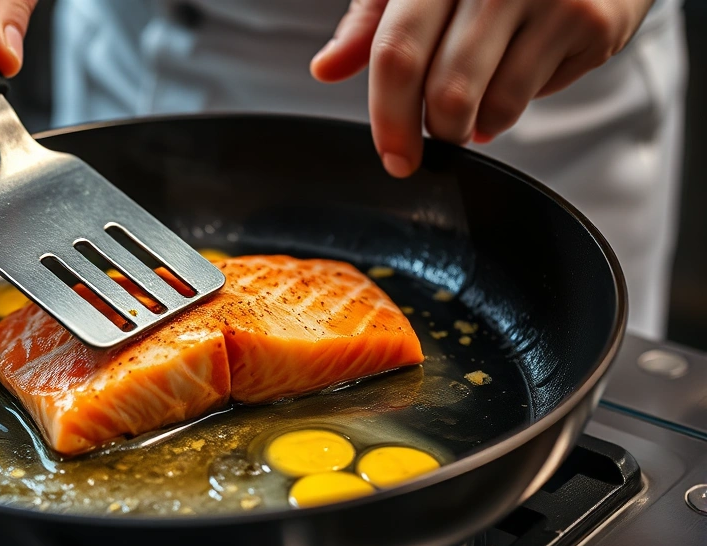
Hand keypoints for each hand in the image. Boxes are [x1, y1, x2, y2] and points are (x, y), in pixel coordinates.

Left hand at [309, 0, 654, 177]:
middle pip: (444, 90)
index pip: (397, 51)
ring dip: (471, 126)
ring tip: (476, 102)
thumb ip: (373, 23)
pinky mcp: (589, 19)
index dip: (388, 115)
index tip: (392, 155)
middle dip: (435, 131)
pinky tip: (514, 79)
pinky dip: (507, 110)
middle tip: (439, 133)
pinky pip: (526, 99)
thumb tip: (325, 67)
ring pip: (486, 105)